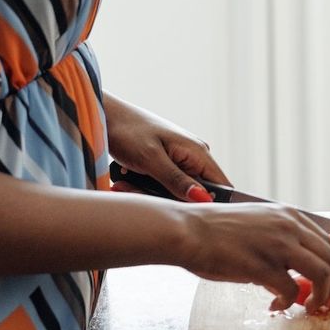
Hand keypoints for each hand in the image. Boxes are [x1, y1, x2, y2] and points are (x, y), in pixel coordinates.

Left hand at [104, 92, 229, 200]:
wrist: (107, 116)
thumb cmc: (129, 131)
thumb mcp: (152, 159)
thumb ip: (177, 181)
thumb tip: (203, 200)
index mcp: (198, 152)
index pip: (222, 187)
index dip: (208, 204)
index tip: (182, 213)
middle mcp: (194, 156)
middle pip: (194, 194)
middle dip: (167, 200)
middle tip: (138, 192)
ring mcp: (180, 160)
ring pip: (175, 192)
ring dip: (150, 194)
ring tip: (126, 184)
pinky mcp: (167, 163)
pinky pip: (163, 185)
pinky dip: (144, 187)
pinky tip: (126, 181)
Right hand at [179, 203, 329, 311]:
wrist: (188, 230)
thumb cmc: (214, 231)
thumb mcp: (257, 226)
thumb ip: (279, 243)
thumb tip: (289, 271)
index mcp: (288, 214)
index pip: (326, 241)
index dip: (329, 266)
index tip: (324, 282)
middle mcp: (289, 225)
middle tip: (320, 300)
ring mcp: (278, 244)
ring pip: (321, 272)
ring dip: (319, 295)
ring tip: (308, 307)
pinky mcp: (264, 265)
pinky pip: (291, 290)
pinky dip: (288, 302)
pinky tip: (276, 305)